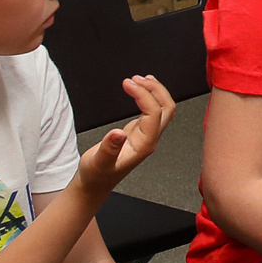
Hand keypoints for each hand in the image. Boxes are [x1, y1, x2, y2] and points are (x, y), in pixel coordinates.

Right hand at [76, 76, 174, 194]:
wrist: (95, 184)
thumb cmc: (96, 175)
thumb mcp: (98, 162)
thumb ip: (109, 148)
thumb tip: (118, 133)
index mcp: (144, 145)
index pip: (153, 113)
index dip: (143, 95)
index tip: (127, 83)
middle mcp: (149, 139)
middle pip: (166, 108)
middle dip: (155, 89)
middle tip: (136, 78)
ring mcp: (146, 135)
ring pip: (163, 109)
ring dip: (155, 91)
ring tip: (140, 78)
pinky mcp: (140, 132)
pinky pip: (153, 111)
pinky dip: (149, 96)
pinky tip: (140, 89)